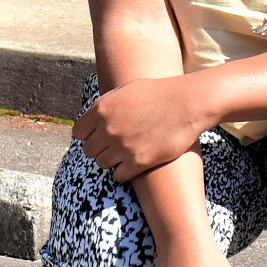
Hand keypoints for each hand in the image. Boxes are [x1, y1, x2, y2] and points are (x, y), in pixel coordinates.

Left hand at [72, 75, 210, 182]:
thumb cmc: (158, 93)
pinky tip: (132, 165)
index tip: (97, 136)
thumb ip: (106, 105)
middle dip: (99, 148)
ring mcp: (122, 147)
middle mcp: (108, 129)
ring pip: (102, 163)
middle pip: (89, 150)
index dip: (88, 135)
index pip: (79, 132)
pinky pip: (118, 176)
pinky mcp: (138, 162)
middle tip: (112, 146)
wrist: (187, 104)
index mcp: (102, 109)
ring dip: (111, 160)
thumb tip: (93, 118)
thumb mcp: (126, 90)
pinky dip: (123, 172)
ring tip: (124, 154)